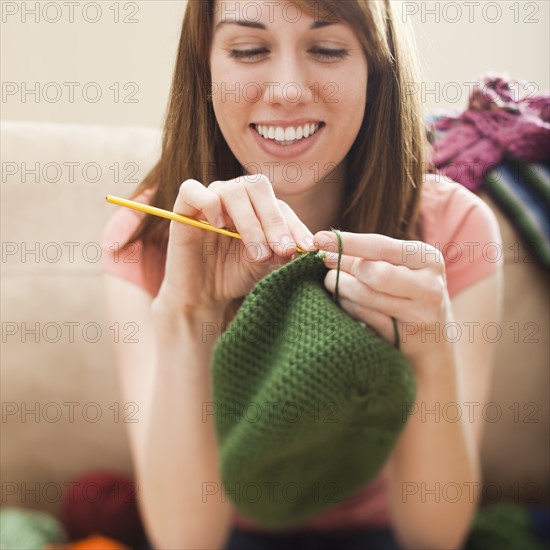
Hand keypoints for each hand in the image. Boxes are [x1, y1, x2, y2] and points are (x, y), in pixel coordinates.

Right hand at [157, 175, 314, 314]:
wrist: (203, 295)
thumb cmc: (235, 275)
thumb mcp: (264, 265)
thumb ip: (279, 252)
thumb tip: (299, 245)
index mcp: (257, 206)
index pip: (279, 205)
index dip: (294, 225)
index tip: (307, 248)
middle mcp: (235, 197)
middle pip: (257, 188)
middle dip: (274, 221)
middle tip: (282, 251)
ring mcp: (209, 200)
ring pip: (232, 191)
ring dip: (250, 223)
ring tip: (256, 253)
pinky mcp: (183, 208)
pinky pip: (192, 190)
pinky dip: (209, 204)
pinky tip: (219, 226)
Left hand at [313, 230, 453, 361]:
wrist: (436, 339)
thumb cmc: (409, 291)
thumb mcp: (400, 267)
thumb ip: (368, 257)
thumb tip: (325, 248)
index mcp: (427, 258)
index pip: (381, 246)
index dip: (348, 242)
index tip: (319, 238)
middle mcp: (429, 285)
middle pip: (371, 272)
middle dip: (343, 269)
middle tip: (326, 265)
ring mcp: (420, 314)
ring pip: (364, 296)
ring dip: (340, 289)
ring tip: (332, 283)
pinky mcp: (405, 337)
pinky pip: (364, 318)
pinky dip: (348, 307)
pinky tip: (345, 302)